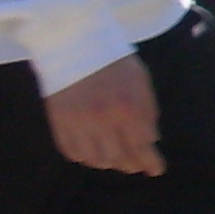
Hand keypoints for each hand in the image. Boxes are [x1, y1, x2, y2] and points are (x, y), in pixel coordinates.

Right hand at [44, 55, 162, 174]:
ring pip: (95, 159)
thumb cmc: (113, 61)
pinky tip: (93, 154)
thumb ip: (147, 112)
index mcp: (128, 109)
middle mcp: (103, 121)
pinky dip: (84, 157)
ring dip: (108, 163)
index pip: (142, 146)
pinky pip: (71, 151)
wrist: (73, 44)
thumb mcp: (141, 82)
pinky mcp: (58, 123)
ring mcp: (78, 124)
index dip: (150, 162)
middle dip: (130, 165)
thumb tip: (150, 140)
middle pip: (119, 157)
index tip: (156, 170)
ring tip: (116, 160)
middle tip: (136, 166)